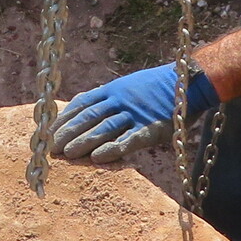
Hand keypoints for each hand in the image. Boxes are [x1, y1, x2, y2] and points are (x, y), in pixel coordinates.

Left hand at [52, 64, 220, 163]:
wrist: (192, 81)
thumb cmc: (160, 87)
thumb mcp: (129, 86)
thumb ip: (109, 99)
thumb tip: (85, 112)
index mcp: (113, 89)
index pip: (81, 104)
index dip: (63, 118)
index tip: (47, 131)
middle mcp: (120, 100)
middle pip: (88, 117)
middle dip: (68, 132)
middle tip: (51, 148)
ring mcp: (136, 113)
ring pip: (104, 128)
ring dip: (83, 142)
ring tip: (67, 155)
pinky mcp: (152, 128)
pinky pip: (129, 139)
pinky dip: (112, 149)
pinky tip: (97, 158)